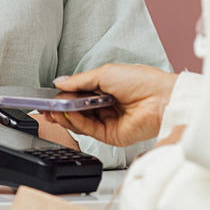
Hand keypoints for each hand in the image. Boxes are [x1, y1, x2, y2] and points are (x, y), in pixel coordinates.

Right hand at [40, 64, 177, 146]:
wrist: (161, 98)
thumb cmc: (141, 81)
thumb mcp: (104, 73)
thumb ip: (79, 80)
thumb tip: (60, 82)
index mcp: (106, 89)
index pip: (78, 95)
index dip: (63, 96)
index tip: (50, 97)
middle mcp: (106, 106)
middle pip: (77, 110)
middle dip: (61, 108)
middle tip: (48, 106)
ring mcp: (109, 121)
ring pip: (81, 122)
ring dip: (67, 117)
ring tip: (56, 110)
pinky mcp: (112, 136)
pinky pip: (90, 131)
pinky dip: (78, 123)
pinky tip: (72, 116)